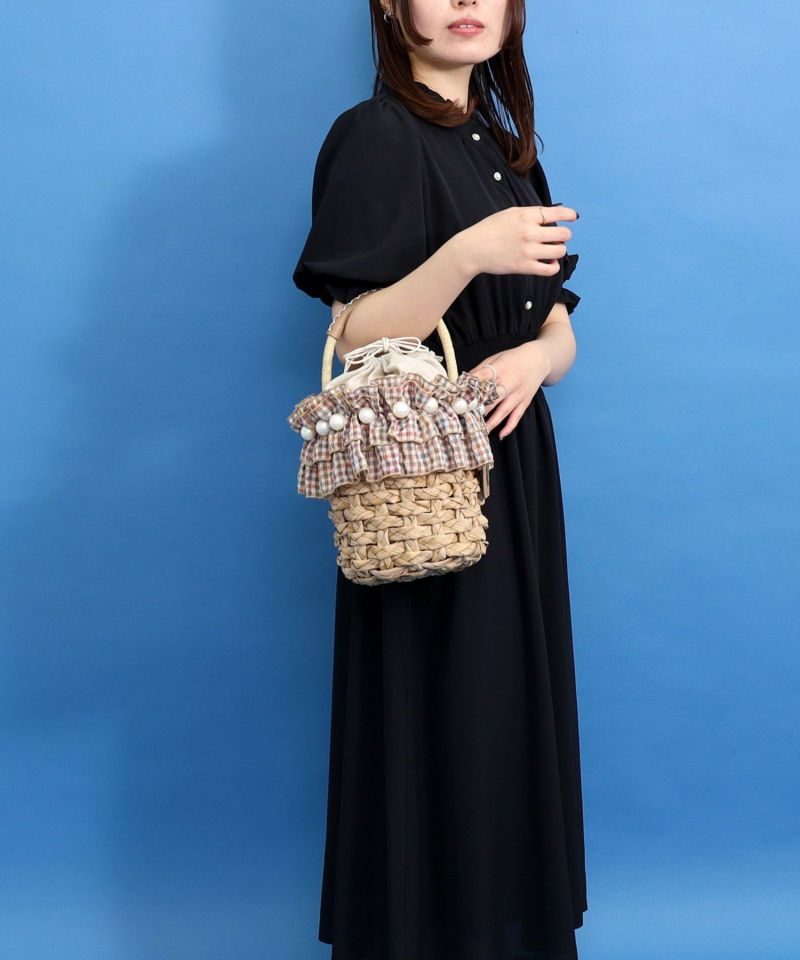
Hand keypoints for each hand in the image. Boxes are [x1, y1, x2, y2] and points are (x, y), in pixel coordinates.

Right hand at [458, 204, 577, 277]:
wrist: (473, 249)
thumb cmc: (490, 230)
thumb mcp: (509, 213)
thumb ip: (530, 214)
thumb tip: (549, 217)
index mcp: (526, 215)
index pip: (557, 213)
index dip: (569, 215)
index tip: (574, 217)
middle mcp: (529, 232)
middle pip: (563, 234)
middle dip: (563, 236)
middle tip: (557, 238)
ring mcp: (528, 251)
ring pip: (559, 251)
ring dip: (559, 251)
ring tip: (552, 251)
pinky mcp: (524, 267)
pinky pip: (550, 270)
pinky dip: (554, 267)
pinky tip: (549, 263)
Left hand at [469, 342, 552, 438]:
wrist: (538, 359)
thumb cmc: (513, 358)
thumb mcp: (495, 358)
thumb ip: (480, 370)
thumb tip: (463, 382)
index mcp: (500, 368)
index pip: (482, 379)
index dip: (470, 388)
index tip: (459, 398)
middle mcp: (510, 382)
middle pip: (491, 398)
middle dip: (478, 408)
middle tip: (465, 418)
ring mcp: (518, 394)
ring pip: (503, 411)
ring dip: (491, 422)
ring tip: (479, 431)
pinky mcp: (525, 402)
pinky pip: (516, 417)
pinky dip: (509, 427)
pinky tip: (500, 435)